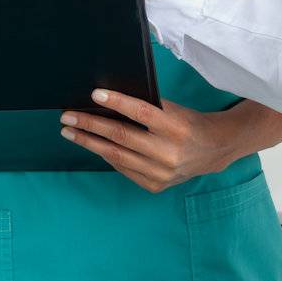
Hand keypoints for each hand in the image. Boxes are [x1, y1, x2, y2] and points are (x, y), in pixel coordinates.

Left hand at [59, 88, 242, 191]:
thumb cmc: (188, 123)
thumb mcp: (173, 110)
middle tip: (68, 117)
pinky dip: (106, 155)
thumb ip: (146, 107)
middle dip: (90, 126)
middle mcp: (169, 153)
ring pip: (116, 156)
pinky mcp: (155, 185)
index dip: (117, 103)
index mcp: (176, 128)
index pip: (142, 113)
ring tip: (70, 132)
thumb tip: (107, 102)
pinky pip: (123, 168)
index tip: (94, 95)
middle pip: (121, 137)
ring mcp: (161, 173)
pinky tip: (93, 146)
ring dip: (90, 142)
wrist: (213, 150)